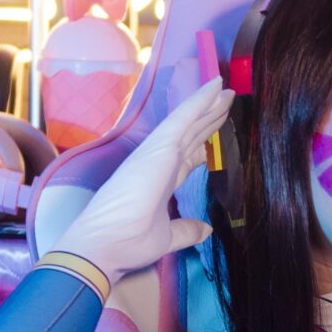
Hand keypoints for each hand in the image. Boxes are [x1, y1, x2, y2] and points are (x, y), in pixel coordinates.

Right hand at [54, 77, 233, 283]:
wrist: (105, 246)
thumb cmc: (128, 242)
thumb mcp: (168, 237)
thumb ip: (187, 230)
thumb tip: (207, 229)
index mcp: (160, 182)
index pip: (185, 159)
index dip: (201, 147)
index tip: (213, 139)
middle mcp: (158, 163)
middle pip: (190, 136)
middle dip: (208, 119)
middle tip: (226, 102)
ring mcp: (158, 153)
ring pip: (188, 122)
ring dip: (208, 104)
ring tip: (225, 88)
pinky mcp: (159, 147)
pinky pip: (184, 117)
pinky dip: (200, 101)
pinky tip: (215, 86)